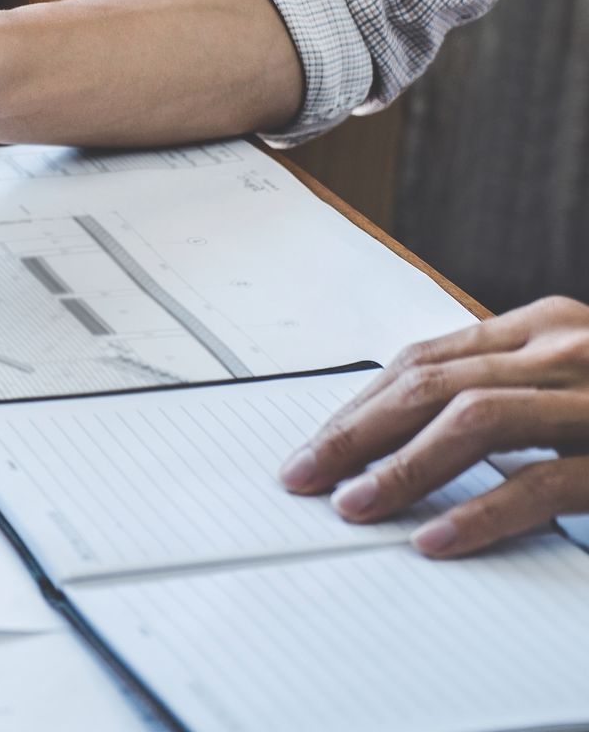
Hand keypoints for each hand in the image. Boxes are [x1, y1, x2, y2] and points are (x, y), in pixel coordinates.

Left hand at [280, 297, 588, 556]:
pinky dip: (481, 512)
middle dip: (356, 434)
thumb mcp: (571, 385)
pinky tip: (434, 538)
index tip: (314, 446)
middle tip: (304, 475)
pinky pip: (540, 482)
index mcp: (543, 328)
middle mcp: (565, 347)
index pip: (425, 362)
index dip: (360, 407)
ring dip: (401, 467)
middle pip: (431, 385)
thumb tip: (401, 442)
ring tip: (352, 505)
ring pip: (473, 419)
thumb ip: (504, 394)